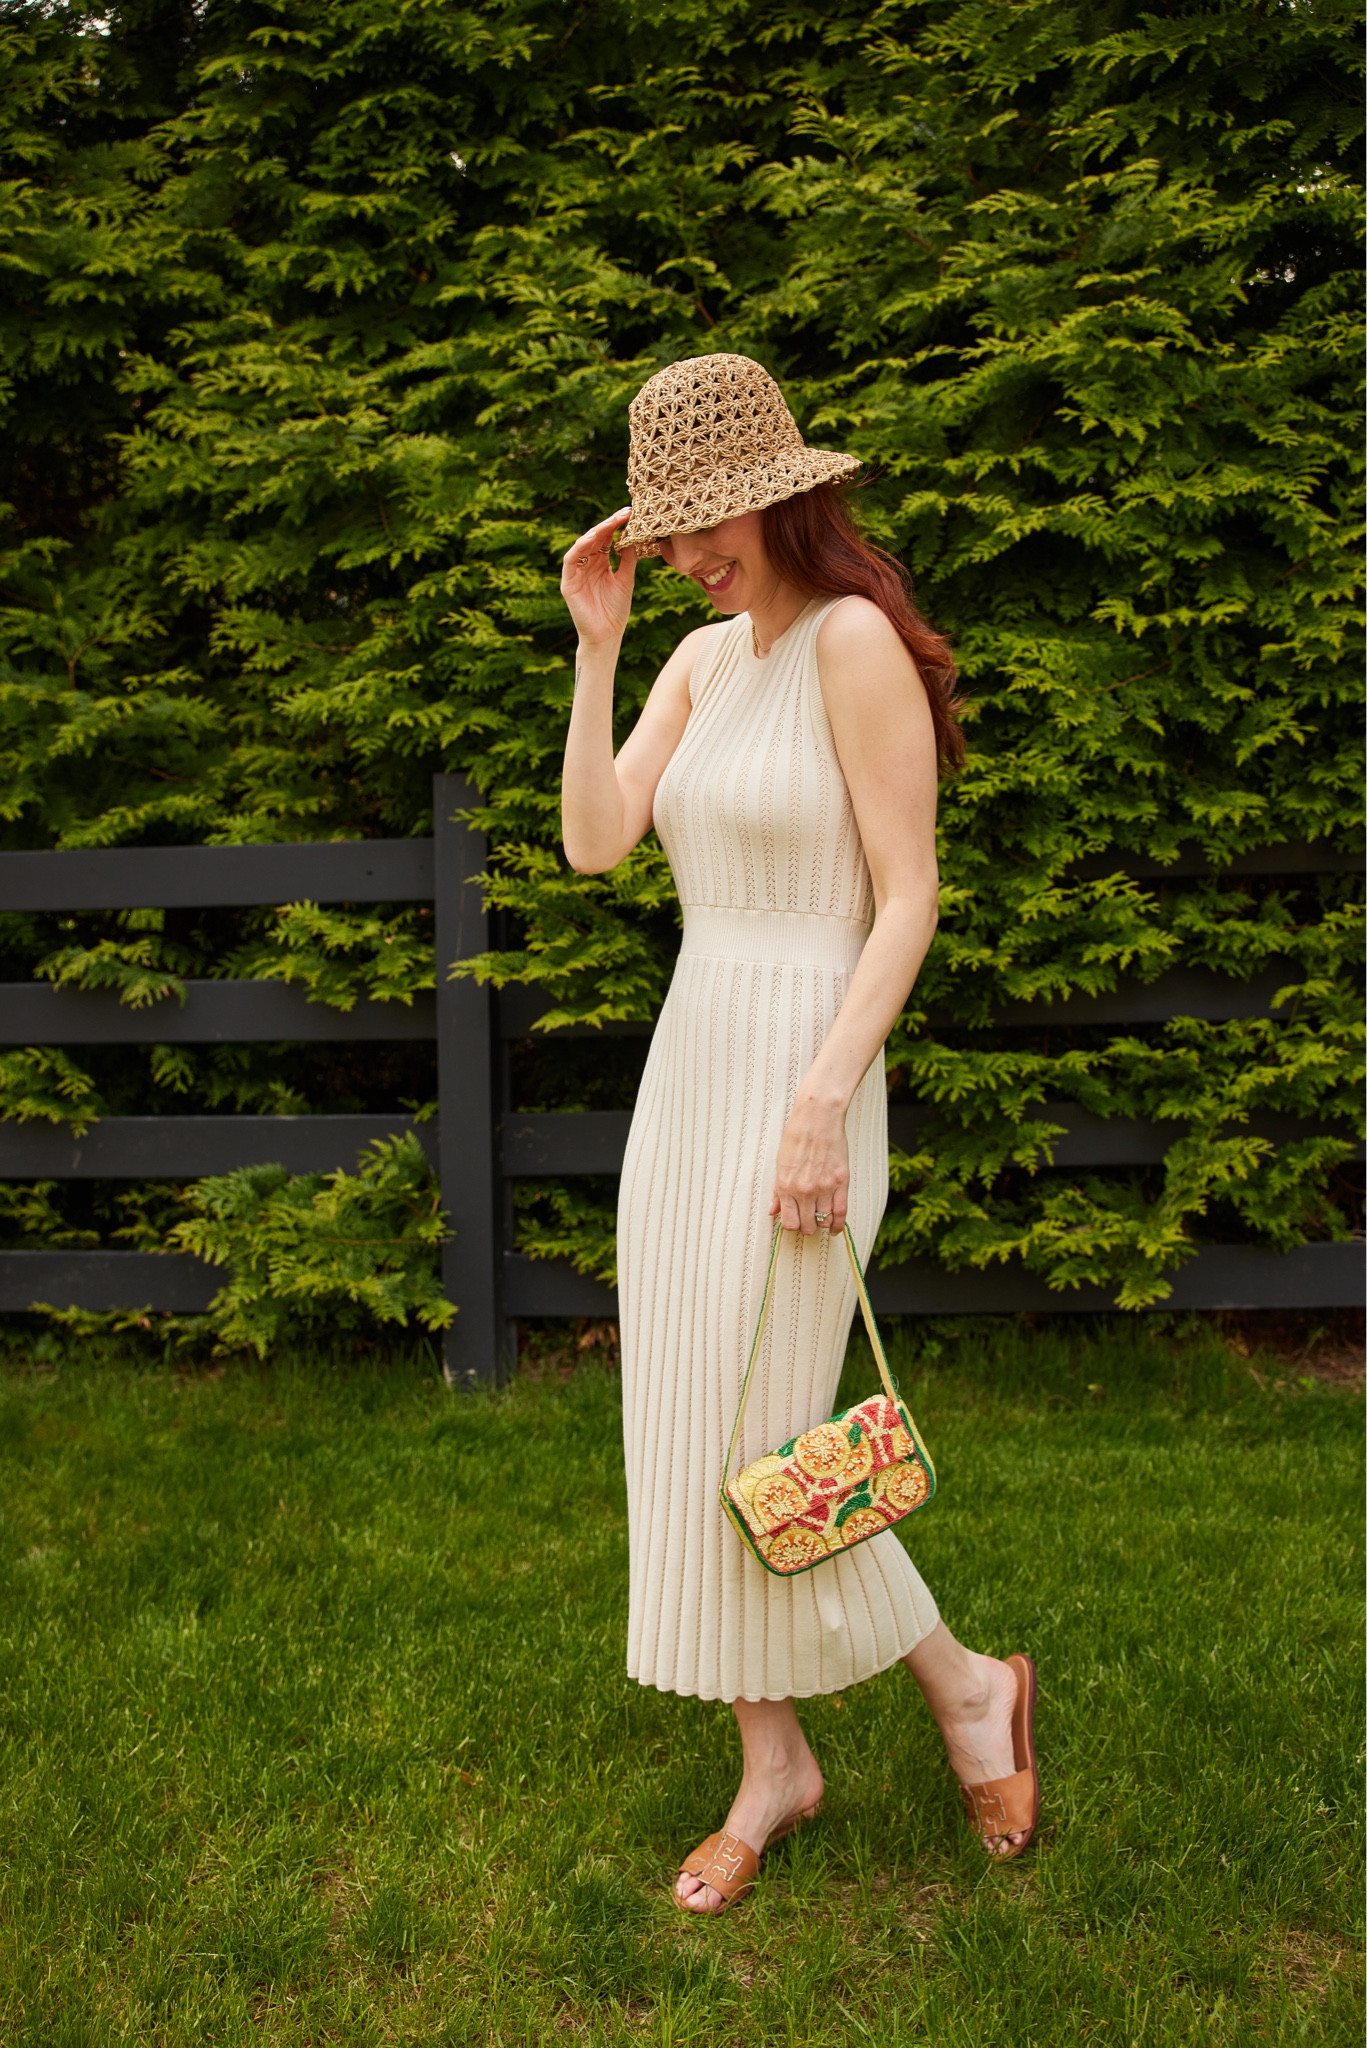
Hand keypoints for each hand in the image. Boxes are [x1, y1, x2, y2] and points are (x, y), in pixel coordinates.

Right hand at [561, 508, 637, 648]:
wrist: (606, 636)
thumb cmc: (615, 611)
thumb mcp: (626, 580)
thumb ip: (628, 559)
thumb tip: (633, 537)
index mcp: (601, 563)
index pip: (607, 539)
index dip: (617, 526)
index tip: (631, 514)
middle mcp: (587, 564)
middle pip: (596, 538)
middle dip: (609, 524)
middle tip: (624, 513)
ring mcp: (576, 572)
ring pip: (582, 545)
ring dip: (596, 532)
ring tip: (610, 523)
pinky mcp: (567, 582)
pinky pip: (571, 560)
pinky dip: (580, 547)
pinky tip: (593, 538)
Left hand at [770, 1099, 849, 1235]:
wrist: (818, 1117)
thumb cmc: (796, 1136)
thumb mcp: (780, 1163)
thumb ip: (777, 1191)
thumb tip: (773, 1211)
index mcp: (785, 1186)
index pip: (789, 1222)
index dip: (792, 1226)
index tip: (794, 1222)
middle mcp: (804, 1190)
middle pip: (807, 1226)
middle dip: (806, 1227)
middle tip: (807, 1221)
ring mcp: (824, 1187)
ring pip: (823, 1221)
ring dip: (821, 1224)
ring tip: (820, 1220)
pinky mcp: (841, 1181)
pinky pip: (841, 1212)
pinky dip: (838, 1224)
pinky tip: (834, 1229)